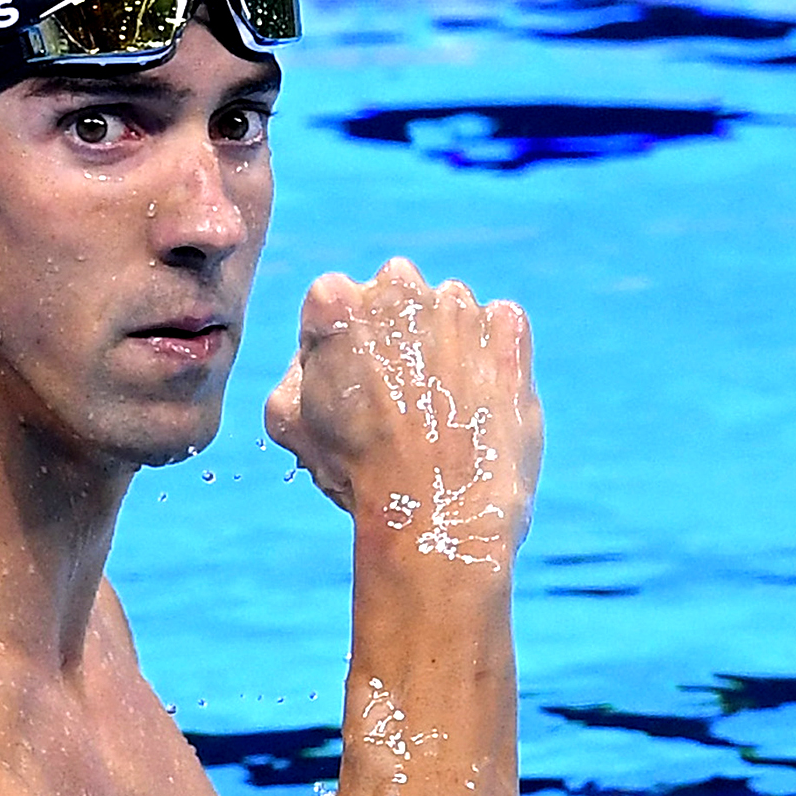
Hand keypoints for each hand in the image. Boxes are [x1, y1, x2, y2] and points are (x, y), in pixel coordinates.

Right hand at [265, 258, 542, 564]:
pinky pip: (499, 326)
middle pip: (394, 294)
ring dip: (445, 341)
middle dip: (395, 331)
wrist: (438, 511)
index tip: (352, 385)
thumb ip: (295, 367)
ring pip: (448, 309)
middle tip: (398, 392)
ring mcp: (458, 304)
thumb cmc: (356, 469)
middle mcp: (397, 285)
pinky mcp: (507, 328)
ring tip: (442, 405)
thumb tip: (317, 352)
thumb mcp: (287, 420)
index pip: (333, 302)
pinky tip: (479, 399)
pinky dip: (492, 352)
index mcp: (335, 300)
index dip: (339, 346)